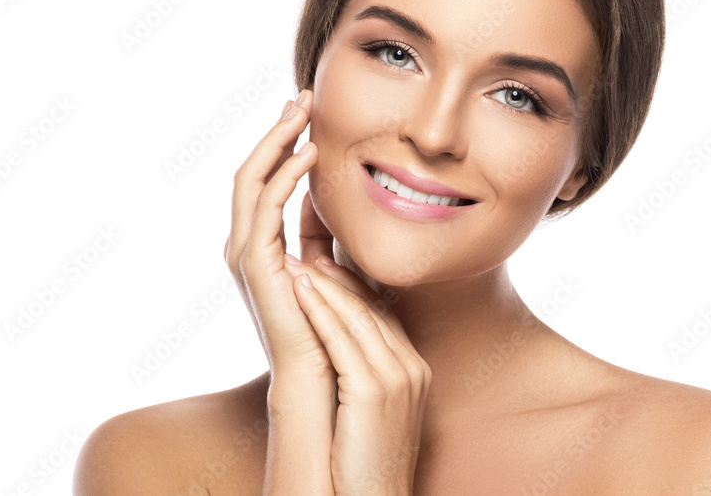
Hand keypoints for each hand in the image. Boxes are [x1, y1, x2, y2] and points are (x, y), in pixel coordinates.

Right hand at [222, 89, 333, 378]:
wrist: (326, 384)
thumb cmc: (341, 335)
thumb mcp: (341, 272)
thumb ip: (335, 241)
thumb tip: (347, 208)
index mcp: (265, 249)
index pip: (269, 183)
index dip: (287, 146)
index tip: (311, 114)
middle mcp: (249, 248)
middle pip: (253, 173)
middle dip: (276, 133)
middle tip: (301, 96)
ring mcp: (247, 257)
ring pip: (250, 181)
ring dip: (275, 142)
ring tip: (302, 110)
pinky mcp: (255, 267)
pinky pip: (264, 209)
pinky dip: (283, 177)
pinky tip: (308, 154)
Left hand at [284, 254, 430, 495]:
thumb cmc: (362, 466)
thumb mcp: (368, 411)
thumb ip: (361, 373)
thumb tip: (337, 346)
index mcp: (413, 369)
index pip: (382, 312)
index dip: (352, 283)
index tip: (325, 258)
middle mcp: (411, 367)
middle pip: (373, 306)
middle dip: (339, 273)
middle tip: (308, 243)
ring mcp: (398, 377)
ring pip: (358, 315)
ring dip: (326, 283)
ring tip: (298, 258)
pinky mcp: (375, 390)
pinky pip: (343, 339)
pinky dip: (319, 310)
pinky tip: (299, 289)